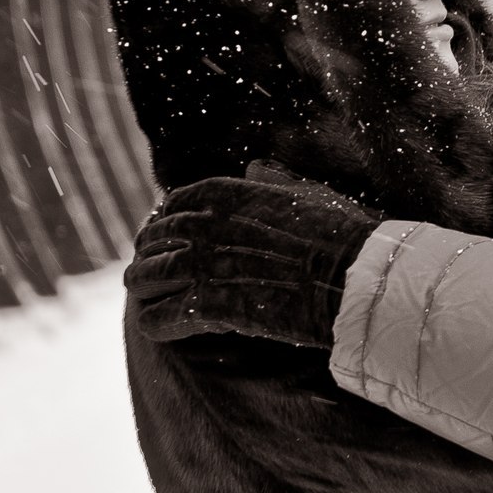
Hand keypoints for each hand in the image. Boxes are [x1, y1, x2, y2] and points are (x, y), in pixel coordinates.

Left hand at [128, 170, 379, 348]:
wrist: (349, 276)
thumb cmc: (335, 233)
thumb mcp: (302, 192)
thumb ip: (270, 180)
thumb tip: (256, 168)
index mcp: (222, 194)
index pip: (172, 205)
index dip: (162, 222)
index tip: (161, 234)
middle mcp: (203, 226)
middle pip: (154, 241)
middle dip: (147, 254)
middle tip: (144, 267)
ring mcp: (202, 266)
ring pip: (147, 277)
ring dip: (142, 286)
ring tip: (142, 293)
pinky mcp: (207, 307)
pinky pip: (159, 317)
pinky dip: (154, 322)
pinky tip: (155, 325)